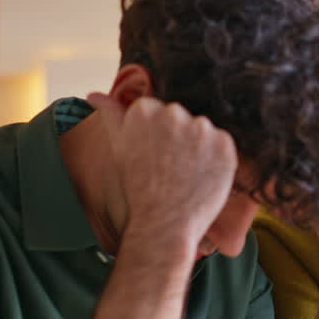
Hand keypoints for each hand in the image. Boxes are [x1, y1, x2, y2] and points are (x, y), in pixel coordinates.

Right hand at [87, 92, 236, 250]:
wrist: (163, 223)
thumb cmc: (138, 187)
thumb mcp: (118, 147)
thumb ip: (110, 115)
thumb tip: (93, 94)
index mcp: (144, 109)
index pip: (159, 111)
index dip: (158, 135)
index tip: (155, 155)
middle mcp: (173, 112)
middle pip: (181, 118)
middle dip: (178, 138)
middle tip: (171, 167)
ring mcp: (201, 128)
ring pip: (202, 130)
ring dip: (198, 147)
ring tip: (186, 173)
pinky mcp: (224, 144)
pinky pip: (222, 144)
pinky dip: (216, 159)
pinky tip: (202, 176)